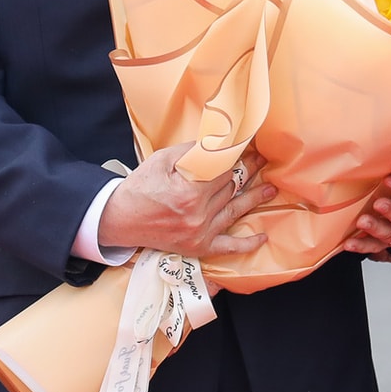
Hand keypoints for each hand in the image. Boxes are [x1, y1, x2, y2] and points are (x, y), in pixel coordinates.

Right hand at [97, 144, 272, 258]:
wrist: (120, 219)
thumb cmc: (141, 186)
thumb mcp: (162, 160)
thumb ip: (192, 152)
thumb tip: (219, 144)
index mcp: (189, 191)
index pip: (223, 171)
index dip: (236, 158)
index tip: (249, 149)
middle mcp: (198, 214)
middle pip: (230, 189)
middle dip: (246, 173)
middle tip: (260, 161)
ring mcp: (199, 233)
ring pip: (234, 211)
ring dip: (254, 198)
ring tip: (270, 188)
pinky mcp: (197, 247)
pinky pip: (227, 248)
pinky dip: (246, 244)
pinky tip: (262, 237)